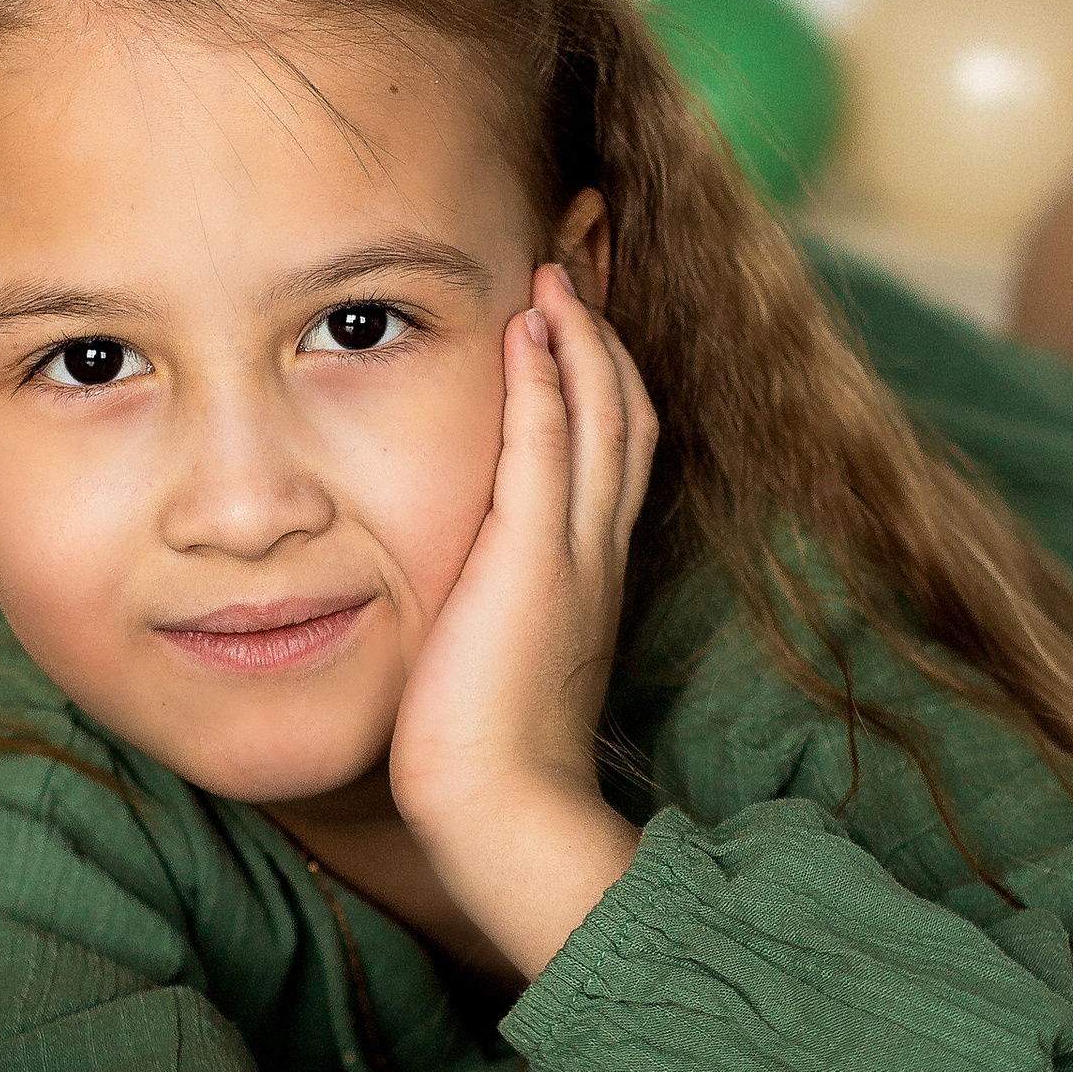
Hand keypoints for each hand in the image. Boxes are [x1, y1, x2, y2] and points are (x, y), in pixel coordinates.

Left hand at [386, 258, 659, 979]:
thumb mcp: (485, 660)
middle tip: (580, 258)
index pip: (610, 450)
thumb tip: (448, 591)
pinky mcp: (535, 563)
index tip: (572, 317)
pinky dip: (550, 379)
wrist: (500, 814)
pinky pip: (552, 448)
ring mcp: (574, 554)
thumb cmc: (477, 758)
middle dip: (605, 333)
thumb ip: (481, 608)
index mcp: (587, 574)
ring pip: (603, 415)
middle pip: (624, 412)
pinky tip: (531, 325)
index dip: (599, 376)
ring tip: (558, 267)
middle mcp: (595, 553)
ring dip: (582, 335)